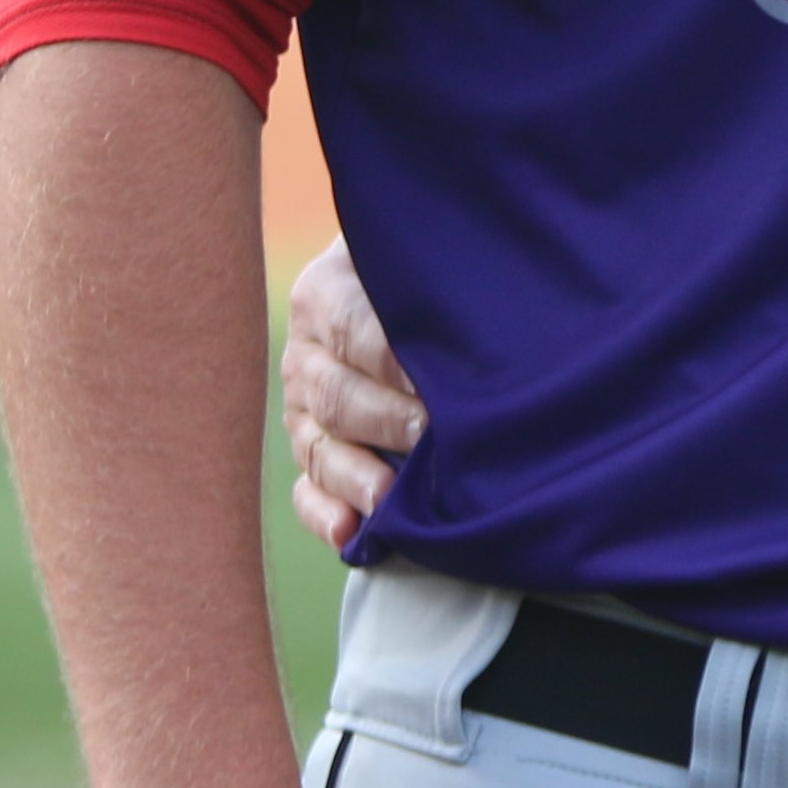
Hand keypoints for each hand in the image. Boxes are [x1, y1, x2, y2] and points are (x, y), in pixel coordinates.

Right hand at [278, 239, 424, 555]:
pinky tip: (350, 535)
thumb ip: (440, 271)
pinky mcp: (311, 449)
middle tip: (430, 435)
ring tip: (388, 499)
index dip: (398, 362)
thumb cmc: (429, 265)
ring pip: (318, 447)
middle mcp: (307, 354)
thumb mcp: (426, 252)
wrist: (402, 279)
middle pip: (337, 395)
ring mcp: (302, 407)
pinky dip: (325, 514)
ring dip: (355, 476)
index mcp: (327, 293)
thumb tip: (486, 306)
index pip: (359, 332)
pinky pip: (307, 489)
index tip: (438, 386)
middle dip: (385, 420)